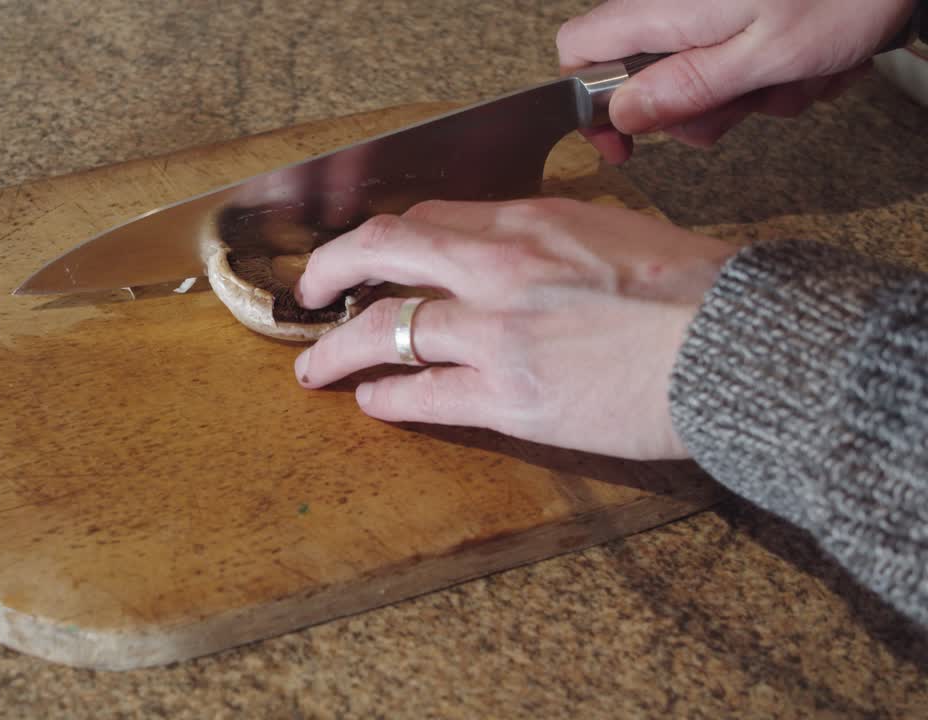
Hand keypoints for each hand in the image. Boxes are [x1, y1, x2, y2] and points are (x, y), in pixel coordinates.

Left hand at [291, 199, 736, 459]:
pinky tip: (373, 403)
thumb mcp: (616, 233)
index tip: (367, 255)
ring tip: (316, 368)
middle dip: (330, 271)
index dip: (384, 240)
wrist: (737, 345)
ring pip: (385, 330)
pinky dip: (387, 400)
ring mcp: (497, 332)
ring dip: (338, 351)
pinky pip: (424, 397)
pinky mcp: (510, 397)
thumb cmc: (696, 290)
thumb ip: (554, 239)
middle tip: (311, 292)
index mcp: (529, 221)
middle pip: (383, 251)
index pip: (428, 219)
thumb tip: (526, 254)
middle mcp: (498, 267)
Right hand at [557, 0, 917, 162]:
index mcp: (664, 8)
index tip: (624, 140)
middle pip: (642, 75)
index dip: (589, 102)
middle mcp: (676, 3)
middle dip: (695, 109)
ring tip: (796, 77)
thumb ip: (686, 88)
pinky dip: (775, 71)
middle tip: (741, 108)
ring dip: (749, 94)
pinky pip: (740, 58)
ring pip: (698, 74)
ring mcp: (711, 8)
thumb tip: (622, 114)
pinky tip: (812, 60)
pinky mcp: (745, 11)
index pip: (578, 50)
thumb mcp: (763, 56)